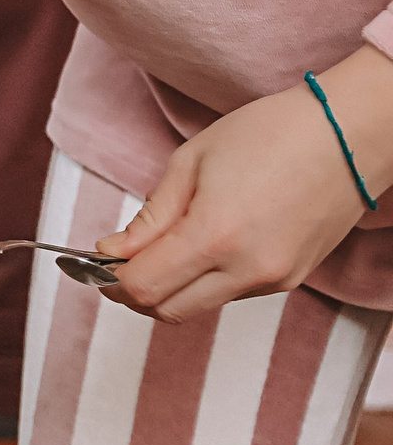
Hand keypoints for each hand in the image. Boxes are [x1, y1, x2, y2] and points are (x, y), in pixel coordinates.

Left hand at [97, 48, 392, 322]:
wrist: (348, 135)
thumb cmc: (269, 135)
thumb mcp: (192, 163)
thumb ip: (150, 217)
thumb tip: (112, 252)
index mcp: (215, 237)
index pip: (144, 287)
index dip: (109, 279)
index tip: (96, 259)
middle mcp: (248, 270)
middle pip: (168, 310)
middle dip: (134, 291)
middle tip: (120, 259)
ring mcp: (275, 280)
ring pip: (200, 304)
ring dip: (171, 285)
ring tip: (163, 243)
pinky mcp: (292, 279)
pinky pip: (232, 293)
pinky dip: (205, 279)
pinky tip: (203, 243)